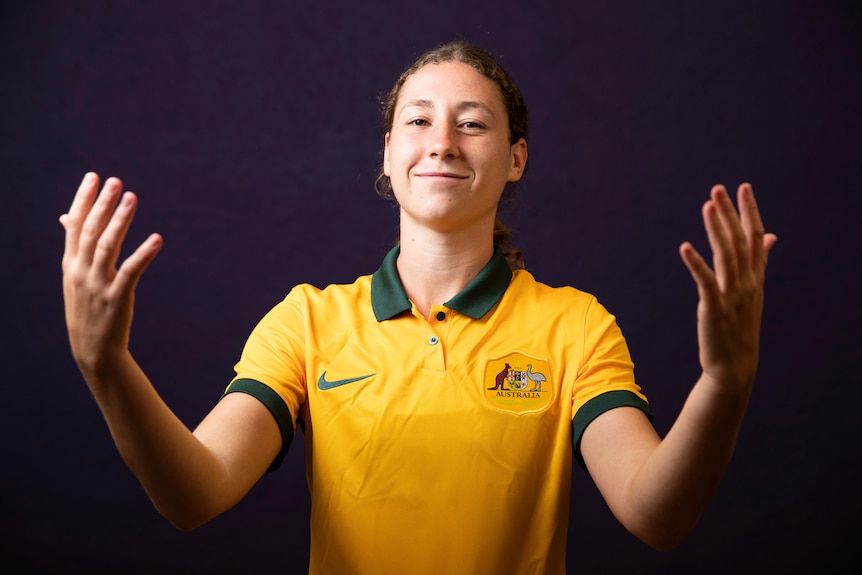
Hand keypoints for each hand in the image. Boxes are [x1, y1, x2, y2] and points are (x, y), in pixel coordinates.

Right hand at [60, 173, 161, 376]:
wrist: (91, 347)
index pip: (75, 224)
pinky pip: (131, 271)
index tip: (93, 176)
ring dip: (120, 220)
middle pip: (90, 230)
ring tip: (132, 198)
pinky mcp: (116, 297)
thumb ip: (74, 245)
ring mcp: (97, 284)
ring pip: (107, 246)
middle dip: (102, 204)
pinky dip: (143, 253)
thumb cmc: (86, 306)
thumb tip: (65, 216)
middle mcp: (80, 270)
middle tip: (115, 181)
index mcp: (70, 263)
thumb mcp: (75, 275)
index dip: (84, 199)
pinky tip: (157, 239)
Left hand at [679, 183, 777, 393]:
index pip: (755, 237)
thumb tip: (771, 236)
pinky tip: (685, 247)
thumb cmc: (741, 325)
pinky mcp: (714, 308)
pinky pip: (705, 282)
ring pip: (726, 256)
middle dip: (729, 214)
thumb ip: (761, 261)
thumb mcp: (754, 290)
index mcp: (755, 276)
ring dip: (716, 230)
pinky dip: (696, 263)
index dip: (749, 211)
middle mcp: (747, 282)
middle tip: (719, 188)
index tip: (743, 188)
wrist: (735, 365)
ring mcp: (732, 295)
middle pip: (740, 241)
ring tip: (707, 206)